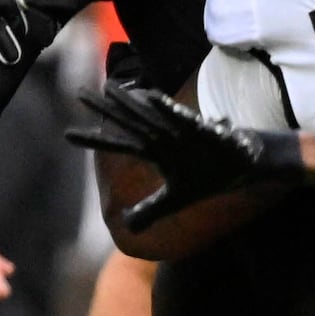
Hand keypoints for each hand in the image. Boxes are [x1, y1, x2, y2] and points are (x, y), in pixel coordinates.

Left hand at [68, 78, 301, 232]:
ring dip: (130, 102)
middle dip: (104, 109)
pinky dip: (169, 111)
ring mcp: (182, 133)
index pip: (118, 145)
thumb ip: (151, 209)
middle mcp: (164, 139)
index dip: (94, 141)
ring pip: (150, 116)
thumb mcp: (176, 199)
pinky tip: (151, 98)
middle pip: (128, 122)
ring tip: (108, 88)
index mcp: (155, 152)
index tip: (66, 135)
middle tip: (78, 93)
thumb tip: (127, 227)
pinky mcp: (204, 132)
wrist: (248, 166)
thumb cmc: (210, 175)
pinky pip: (183, 120)